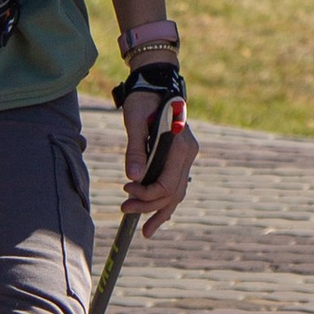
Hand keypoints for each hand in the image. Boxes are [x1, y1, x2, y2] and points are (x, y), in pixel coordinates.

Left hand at [121, 83, 195, 234]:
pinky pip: (175, 184)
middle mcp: (188, 153)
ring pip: (177, 192)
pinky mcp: (180, 157)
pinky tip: (155, 214)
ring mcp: (187, 156)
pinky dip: (165, 200)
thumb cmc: (143, 99)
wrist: (156, 83)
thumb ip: (135, 149)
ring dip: (160, 210)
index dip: (146, 194)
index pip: (166, 184)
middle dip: (150, 206)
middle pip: (173, 193)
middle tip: (125, 211)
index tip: (125, 190)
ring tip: (146, 230)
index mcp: (180, 146)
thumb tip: (133, 178)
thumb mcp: (135, 120)